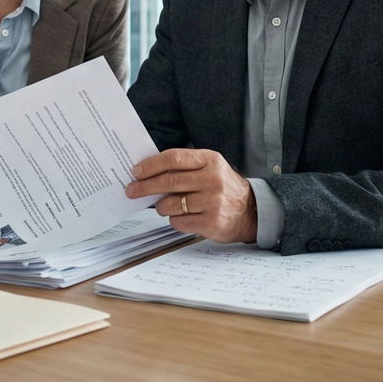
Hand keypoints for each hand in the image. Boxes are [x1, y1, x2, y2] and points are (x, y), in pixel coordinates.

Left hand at [125, 148, 257, 242]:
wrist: (250, 210)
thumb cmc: (223, 186)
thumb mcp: (210, 167)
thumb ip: (184, 166)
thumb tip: (148, 172)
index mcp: (210, 160)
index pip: (173, 159)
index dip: (151, 165)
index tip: (136, 171)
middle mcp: (212, 179)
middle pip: (169, 181)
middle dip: (145, 186)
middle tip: (131, 190)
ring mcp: (213, 202)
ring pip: (172, 204)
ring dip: (161, 206)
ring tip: (163, 206)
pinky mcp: (212, 222)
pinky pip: (179, 222)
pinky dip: (174, 220)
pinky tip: (181, 216)